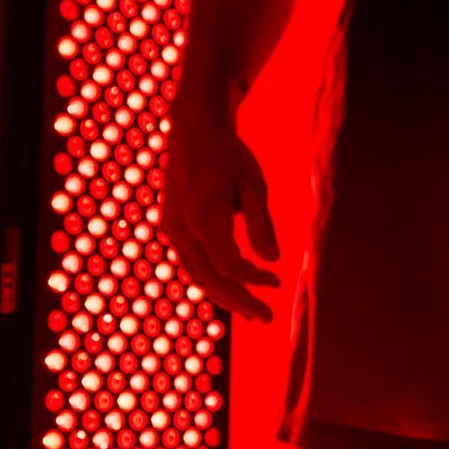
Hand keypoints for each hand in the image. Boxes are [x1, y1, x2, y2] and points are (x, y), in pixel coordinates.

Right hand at [159, 70, 281, 322]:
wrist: (194, 130)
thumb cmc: (230, 155)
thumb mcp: (254, 184)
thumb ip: (262, 223)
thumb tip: (274, 259)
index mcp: (204, 216)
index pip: (228, 265)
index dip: (253, 279)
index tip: (277, 281)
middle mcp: (182, 227)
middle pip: (209, 279)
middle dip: (239, 301)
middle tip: (267, 318)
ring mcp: (172, 227)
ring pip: (196, 274)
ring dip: (225, 295)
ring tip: (252, 310)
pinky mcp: (171, 225)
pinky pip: (191, 261)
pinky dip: (212, 277)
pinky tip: (235, 285)